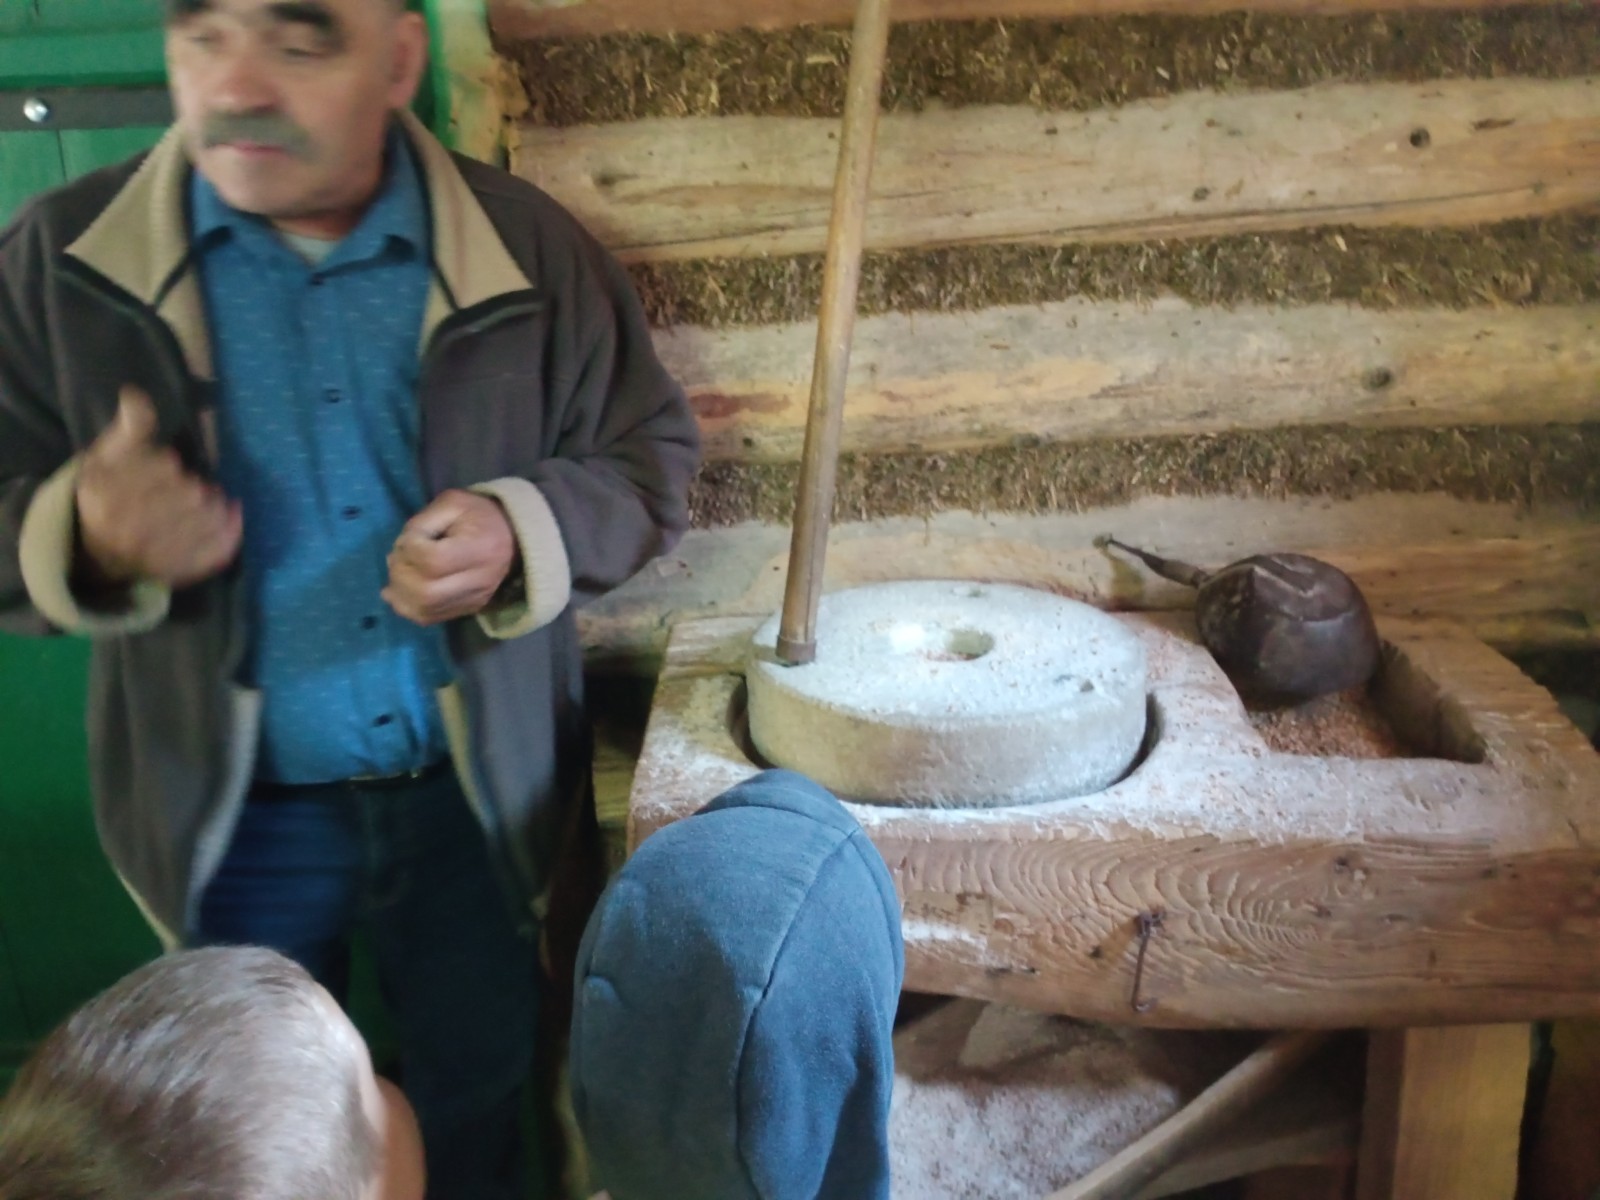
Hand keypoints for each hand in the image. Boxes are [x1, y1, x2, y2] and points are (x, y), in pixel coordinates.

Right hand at [74, 386, 242, 588]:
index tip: (168, 464)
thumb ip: (128, 428)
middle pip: (191, 493)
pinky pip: (219, 550)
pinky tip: (231, 512)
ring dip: (216, 503)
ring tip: (208, 498)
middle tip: (192, 484)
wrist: (98, 554)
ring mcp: (157, 555)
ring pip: (208, 518)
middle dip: (195, 484)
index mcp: (109, 495)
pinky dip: (232, 529)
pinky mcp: (181, 572)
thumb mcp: (107, 456)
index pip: (162, 469)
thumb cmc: (108, 494)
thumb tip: (136, 394)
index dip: (168, 463)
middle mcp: (131, 528)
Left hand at [383, 490, 516, 625]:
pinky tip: (400, 590)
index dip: (410, 549)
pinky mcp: (467, 609)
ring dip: (399, 592)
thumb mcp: (452, 503)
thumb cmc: (480, 515)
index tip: (410, 537)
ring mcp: (473, 600)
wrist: (512, 537)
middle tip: (398, 556)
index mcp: (479, 548)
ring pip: (424, 609)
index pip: (434, 561)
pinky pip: (428, 617)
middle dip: (400, 573)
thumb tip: (401, 549)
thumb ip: (422, 523)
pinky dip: (406, 606)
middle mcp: (479, 581)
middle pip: (427, 592)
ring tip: (399, 571)